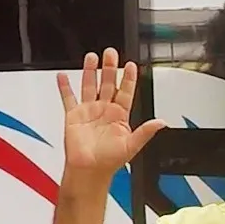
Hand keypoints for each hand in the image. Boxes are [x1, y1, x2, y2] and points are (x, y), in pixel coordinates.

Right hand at [57, 48, 165, 177]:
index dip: (128, 79)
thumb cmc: (109, 161)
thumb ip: (146, 132)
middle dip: (109, 68)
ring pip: (89, 86)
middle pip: (108, 84)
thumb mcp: (132, 146)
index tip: (131, 66)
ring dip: (90, 71)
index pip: (126, 92)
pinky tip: (63, 76)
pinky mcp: (73, 115)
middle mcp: (105, 111)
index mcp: (120, 116)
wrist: (89, 170)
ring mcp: (89, 111)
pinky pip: (68, 98)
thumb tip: (161, 123)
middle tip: (111, 53)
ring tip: (92, 57)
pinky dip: (64, 87)